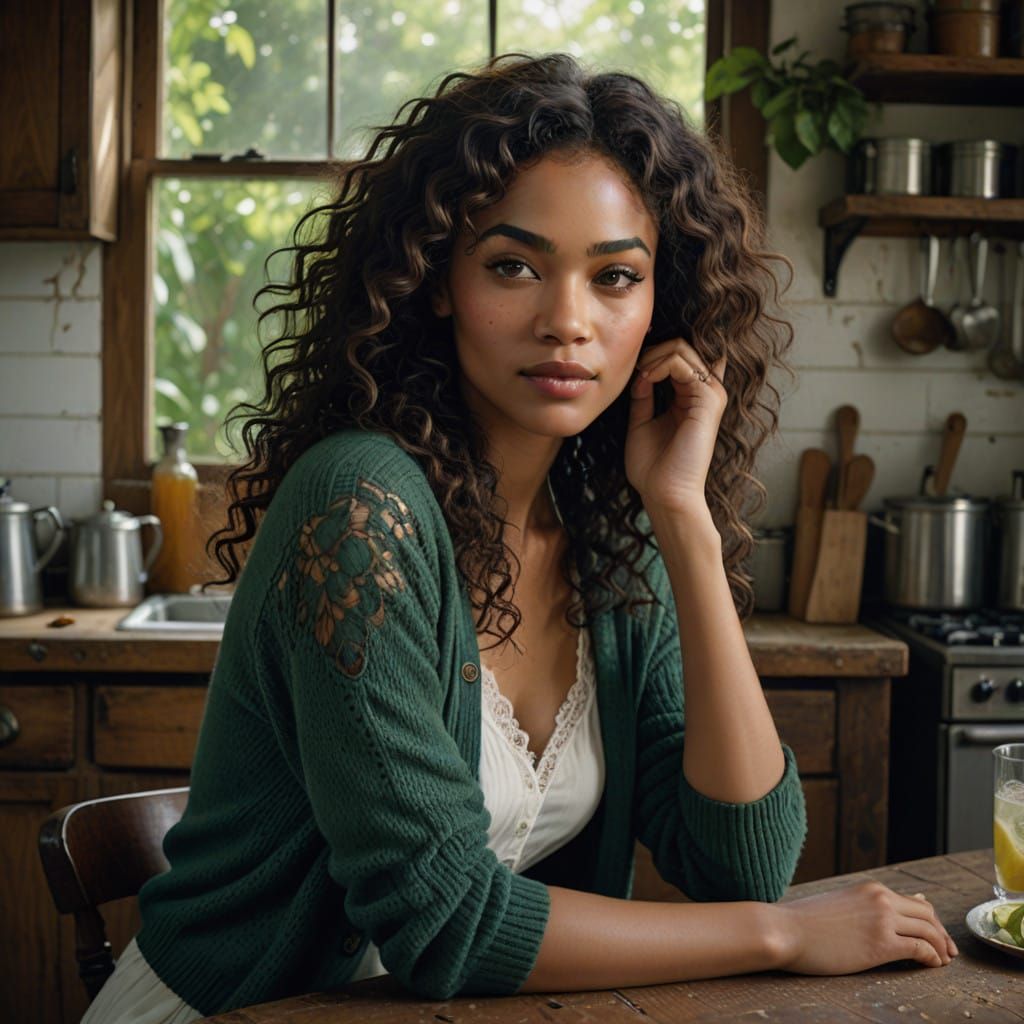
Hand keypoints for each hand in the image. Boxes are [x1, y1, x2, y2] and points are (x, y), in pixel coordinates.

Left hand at [624, 337, 726, 512]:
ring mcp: (710, 394)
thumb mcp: (640, 423)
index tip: (631, 371)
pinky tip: (645, 381)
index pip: (677, 358)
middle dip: (650, 352)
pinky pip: (682, 363)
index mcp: (689, 398)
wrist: (664, 493)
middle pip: (681, 346)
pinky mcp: (709, 399)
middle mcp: (704, 393)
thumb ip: (643, 396)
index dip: (651, 355)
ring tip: (638, 377)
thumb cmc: (653, 468)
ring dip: (652, 357)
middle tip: (633, 371)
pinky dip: (658, 366)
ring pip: (682, 348)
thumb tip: (641, 371)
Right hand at [769, 883, 958, 974]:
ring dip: (941, 948)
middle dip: (941, 933)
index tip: (936, 936)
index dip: (930, 920)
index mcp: (870, 888)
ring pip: (929, 931)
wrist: (786, 930)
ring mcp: (882, 920)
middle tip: (947, 952)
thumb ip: (868, 905)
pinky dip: (932, 958)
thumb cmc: (805, 921)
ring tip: (943, 962)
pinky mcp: (881, 944)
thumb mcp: (841, 904)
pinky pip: (920, 950)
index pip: (914, 902)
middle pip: (927, 914)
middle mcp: (881, 899)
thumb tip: (889, 907)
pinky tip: (932, 966)